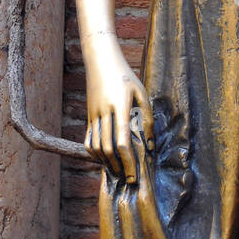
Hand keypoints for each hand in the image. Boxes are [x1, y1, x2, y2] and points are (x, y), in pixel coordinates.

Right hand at [83, 34, 153, 183]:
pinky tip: (105, 159)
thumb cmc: (125, 76)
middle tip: (129, 179)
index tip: (134, 175)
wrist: (101, 60)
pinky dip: (95, 153)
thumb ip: (147, 118)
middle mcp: (104, 113)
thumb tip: (149, 145)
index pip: (122, 142)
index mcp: (120, 107)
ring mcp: (93, 115)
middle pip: (107, 149)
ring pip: (95, 147)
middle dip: (118, 167)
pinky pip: (88, 140)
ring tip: (118, 172)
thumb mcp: (142, 93)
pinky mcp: (88, 116)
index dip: (128, 162)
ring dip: (106, 163)